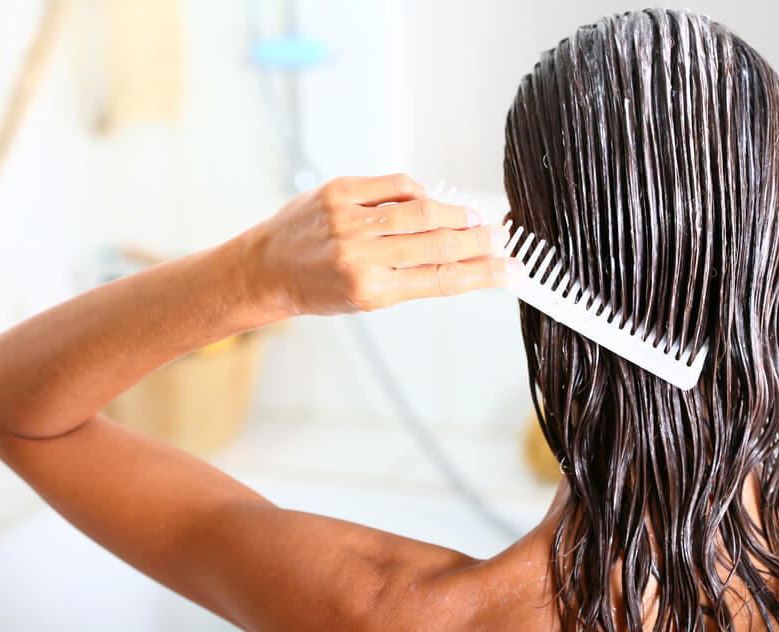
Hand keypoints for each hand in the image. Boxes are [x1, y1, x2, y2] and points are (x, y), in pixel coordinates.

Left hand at [245, 174, 517, 316]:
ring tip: (475, 218)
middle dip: (480, 240)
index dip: (484, 274)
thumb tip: (462, 259)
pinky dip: (418, 192)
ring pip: (422, 210)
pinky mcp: (339, 192)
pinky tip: (428, 200)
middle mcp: (362, 256)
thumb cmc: (318, 289)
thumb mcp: (368, 299)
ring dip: (456, 213)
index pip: (443, 280)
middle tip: (502, 237)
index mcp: (373, 291)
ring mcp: (350, 221)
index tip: (511, 270)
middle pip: (440, 244)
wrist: (267, 270)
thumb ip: (412, 278)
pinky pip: (395, 185)